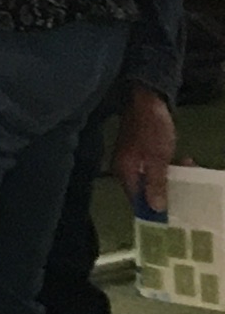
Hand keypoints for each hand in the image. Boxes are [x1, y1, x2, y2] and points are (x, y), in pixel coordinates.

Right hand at [113, 85, 178, 215]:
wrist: (147, 98)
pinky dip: (168, 167)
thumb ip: (156, 183)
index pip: (136, 200)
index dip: (153, 210)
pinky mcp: (141, 151)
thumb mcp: (157, 158)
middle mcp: (125, 168)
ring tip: (189, 172)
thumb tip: (156, 209)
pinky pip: (155, 167)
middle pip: (145, 190)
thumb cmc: (151, 129)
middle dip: (166, 192)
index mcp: (124, 171)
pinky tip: (183, 162)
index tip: (172, 215)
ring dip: (171, 178)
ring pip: (152, 178)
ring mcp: (133, 159)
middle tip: (187, 194)